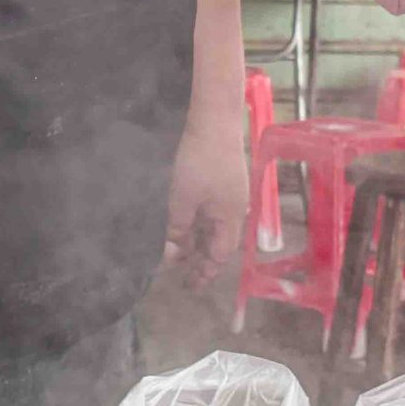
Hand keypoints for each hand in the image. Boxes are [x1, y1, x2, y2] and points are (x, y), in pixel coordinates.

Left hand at [165, 120, 248, 287]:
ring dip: (194, 241)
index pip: (220, 256)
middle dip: (199, 259)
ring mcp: (227, 194)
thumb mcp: (182, 200)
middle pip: (217, 243)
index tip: (191, 286)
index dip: (205, 273)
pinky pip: (208, 211)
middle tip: (180, 274)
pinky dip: (194, 223)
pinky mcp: (219, 180)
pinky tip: (180, 224)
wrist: (213, 119)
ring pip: (211, 226)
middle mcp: (232, 209)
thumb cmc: (199, 161)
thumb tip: (172, 254)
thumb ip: (177, 229)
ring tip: (176, 253)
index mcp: (230, 218)